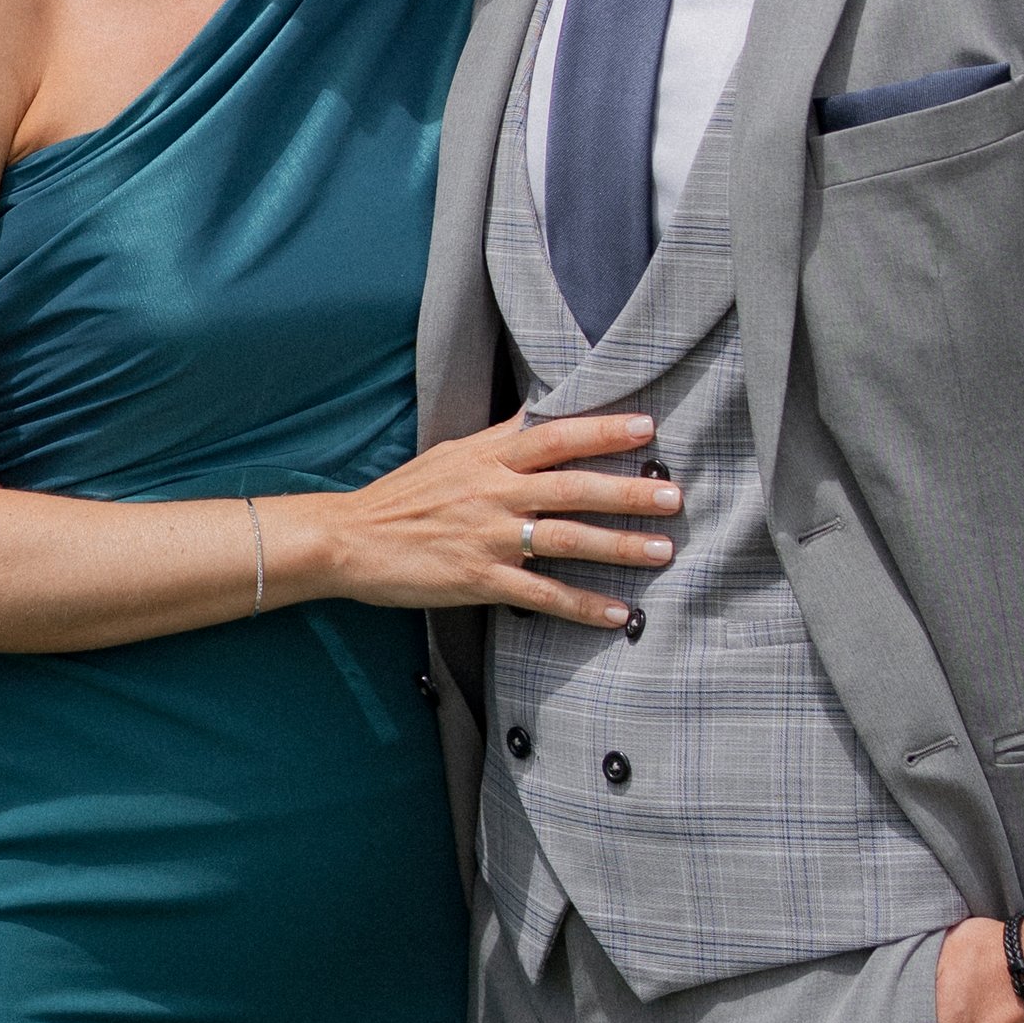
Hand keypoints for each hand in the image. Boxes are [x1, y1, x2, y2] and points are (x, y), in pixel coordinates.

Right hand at [305, 411, 682, 628]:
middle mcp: (493, 492)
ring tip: (663, 550)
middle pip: (572, 486)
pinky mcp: (479, 580)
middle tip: (673, 494)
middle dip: (627, 490)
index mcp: (487, 457)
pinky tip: (617, 612)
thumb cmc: (403, 497)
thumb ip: (500, 438)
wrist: (350, 540)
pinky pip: (541, 594)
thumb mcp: (453, 453)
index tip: (646, 428)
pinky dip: (582, 605)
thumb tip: (541, 410)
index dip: (602, 430)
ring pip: (565, 539)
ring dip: (618, 546)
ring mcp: (488, 537)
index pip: (554, 435)